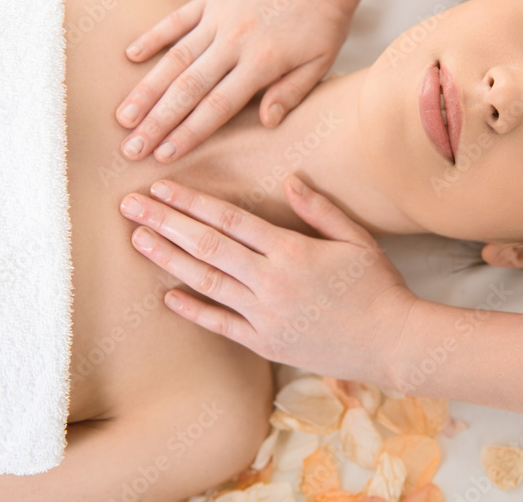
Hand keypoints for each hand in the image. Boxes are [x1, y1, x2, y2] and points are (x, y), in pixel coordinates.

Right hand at [116, 0, 358, 162]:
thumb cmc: (324, 22)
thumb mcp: (320, 64)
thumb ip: (291, 93)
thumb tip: (267, 124)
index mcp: (262, 62)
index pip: (216, 107)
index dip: (188, 133)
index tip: (163, 154)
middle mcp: (234, 40)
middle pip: (187, 88)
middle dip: (156, 121)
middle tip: (131, 148)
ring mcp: (219, 16)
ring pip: (174, 57)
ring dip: (146, 89)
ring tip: (123, 116)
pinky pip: (176, 19)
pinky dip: (152, 37)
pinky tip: (130, 56)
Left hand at [118, 175, 419, 386]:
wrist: (392, 342)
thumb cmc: (378, 285)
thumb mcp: (356, 238)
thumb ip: (319, 209)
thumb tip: (288, 179)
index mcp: (293, 251)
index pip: (231, 220)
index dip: (193, 202)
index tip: (162, 187)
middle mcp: (272, 282)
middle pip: (208, 247)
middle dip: (166, 223)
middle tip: (130, 206)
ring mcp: (266, 316)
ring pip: (206, 283)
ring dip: (168, 259)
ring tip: (137, 239)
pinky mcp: (265, 344)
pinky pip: (221, 325)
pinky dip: (192, 310)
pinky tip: (166, 295)